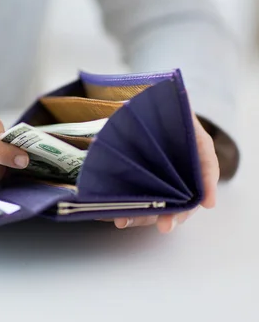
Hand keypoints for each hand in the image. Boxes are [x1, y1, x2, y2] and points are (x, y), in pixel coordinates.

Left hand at [109, 115, 219, 232]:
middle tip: (165, 225)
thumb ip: (177, 105)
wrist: (141, 116)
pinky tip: (114, 217)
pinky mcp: (141, 189)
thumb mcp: (172, 107)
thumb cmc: (161, 112)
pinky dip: (126, 212)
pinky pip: (138, 205)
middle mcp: (181, 172)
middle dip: (174, 213)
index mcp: (195, 149)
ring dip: (144, 218)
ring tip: (126, 222)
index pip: (206, 168)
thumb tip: (175, 95)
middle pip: (183, 199)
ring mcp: (162, 184)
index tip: (207, 202)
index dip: (208, 186)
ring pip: (159, 207)